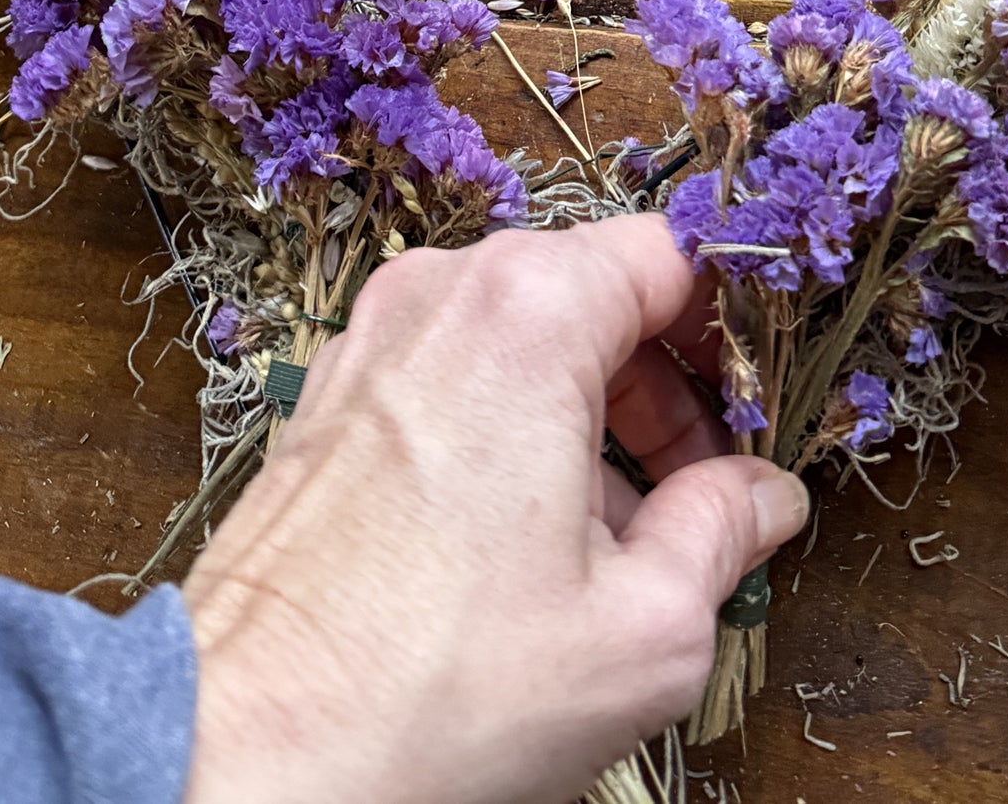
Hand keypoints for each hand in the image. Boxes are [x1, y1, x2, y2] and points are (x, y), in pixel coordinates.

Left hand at [181, 214, 810, 803]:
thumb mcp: (642, 627)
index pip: (672, 254)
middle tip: (711, 484)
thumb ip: (724, 532)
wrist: (240, 753)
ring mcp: (371, 340)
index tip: (768, 397)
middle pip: (596, 290)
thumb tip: (764, 496)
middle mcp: (441, 293)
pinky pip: (453, 376)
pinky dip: (512, 430)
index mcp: (528, 308)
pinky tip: (532, 542)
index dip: (737, 323)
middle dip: (668, 382)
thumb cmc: (437, 690)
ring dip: (594, 413)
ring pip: (523, 337)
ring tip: (626, 537)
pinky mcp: (329, 400)